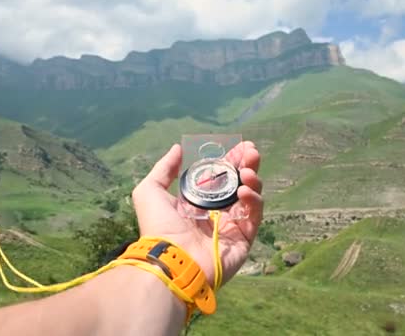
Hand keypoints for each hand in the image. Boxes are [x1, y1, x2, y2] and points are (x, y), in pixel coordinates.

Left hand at [132, 141, 262, 286]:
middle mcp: (216, 213)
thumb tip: (178, 149)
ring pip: (250, 198)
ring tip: (248, 171)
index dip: (230, 161)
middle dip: (247, 166)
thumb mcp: (150, 191)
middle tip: (252, 151)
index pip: (219, 177)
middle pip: (238, 184)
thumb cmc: (158, 226)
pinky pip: (254, 217)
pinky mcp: (243, 240)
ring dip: (252, 180)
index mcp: (197, 202)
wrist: (171, 259)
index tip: (240, 146)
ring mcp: (231, 226)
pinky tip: (244, 190)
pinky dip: (253, 201)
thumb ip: (164, 169)